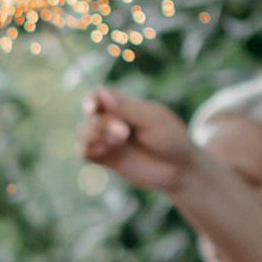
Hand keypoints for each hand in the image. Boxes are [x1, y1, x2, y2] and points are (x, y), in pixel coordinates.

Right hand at [78, 85, 196, 194]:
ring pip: (82, 131)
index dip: (90, 100)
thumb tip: (102, 92)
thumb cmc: (171, 138)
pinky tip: (103, 152)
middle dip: (103, 124)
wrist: (179, 169)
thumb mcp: (152, 120)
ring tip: (115, 143)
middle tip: (124, 133)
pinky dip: (86, 150)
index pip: (97, 96)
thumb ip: (126, 109)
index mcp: (123, 106)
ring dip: (93, 136)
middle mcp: (111, 121)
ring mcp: (107, 140)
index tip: (93, 108)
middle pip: (90, 115)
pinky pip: (83, 152)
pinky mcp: (105, 159)